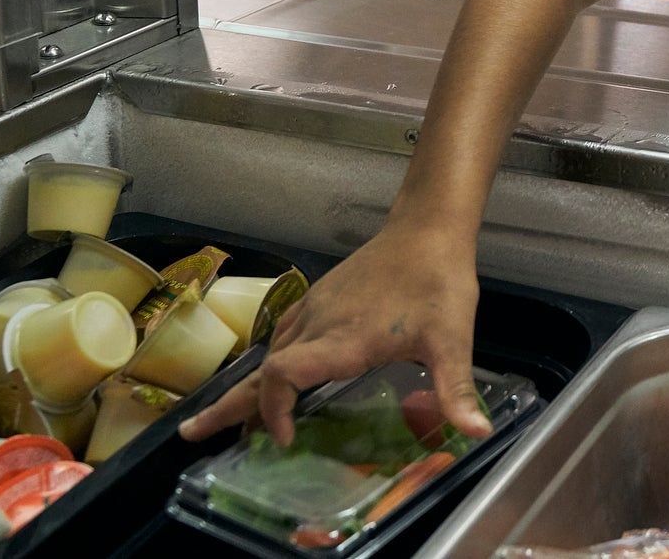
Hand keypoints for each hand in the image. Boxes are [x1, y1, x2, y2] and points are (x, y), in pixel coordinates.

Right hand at [179, 220, 488, 446]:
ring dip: (246, 387)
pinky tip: (271, 375)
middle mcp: (319, 324)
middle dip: (229, 405)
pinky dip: (268, 363)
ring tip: (227, 419)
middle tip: (192, 434)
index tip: (284, 438)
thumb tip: (477, 432)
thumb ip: (456, 390)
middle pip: (261, 369)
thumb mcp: (454, 340)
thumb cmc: (440, 284)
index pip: (284, 375)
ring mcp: (316, 309)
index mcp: (343, 339)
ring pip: (268, 352)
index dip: (274, 406)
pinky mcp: (321, 299)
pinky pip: (282, 336)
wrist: (428, 229)